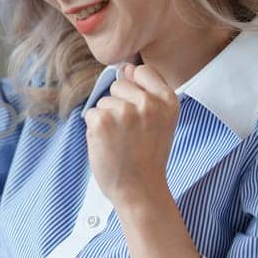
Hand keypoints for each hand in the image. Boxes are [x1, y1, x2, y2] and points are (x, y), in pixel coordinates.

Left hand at [83, 63, 179, 211]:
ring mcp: (124, 111)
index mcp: (167, 100)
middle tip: (130, 133)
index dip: (135, 89)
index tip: (140, 112)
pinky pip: (90, 114)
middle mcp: (148, 103)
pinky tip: (108, 145)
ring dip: (106, 119)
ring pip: (103, 101)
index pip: (142, 71)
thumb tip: (125, 68)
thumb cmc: (147, 156)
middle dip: (119, 104)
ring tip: (120, 141)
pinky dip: (94, 130)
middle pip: (118, 85)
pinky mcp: (102, 122)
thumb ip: (148, 92)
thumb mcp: (161, 121)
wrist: (140, 190)